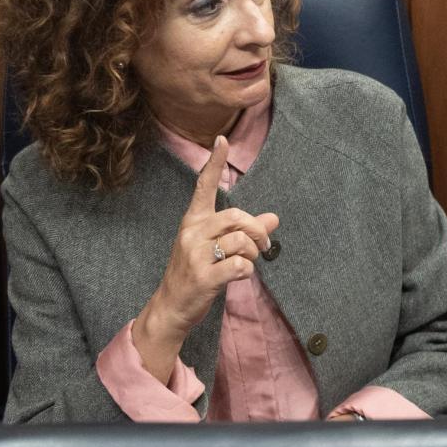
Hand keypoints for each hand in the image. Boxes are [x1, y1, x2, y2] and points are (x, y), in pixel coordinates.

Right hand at [133, 136, 279, 381]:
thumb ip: (245, 232)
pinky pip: (240, 265)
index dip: (214, 164)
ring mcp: (195, 254)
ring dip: (254, 254)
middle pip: (237, 217)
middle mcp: (192, 232)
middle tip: (264, 247)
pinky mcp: (203, 276)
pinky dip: (247, 271)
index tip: (222, 140)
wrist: (171, 307)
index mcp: (194, 221)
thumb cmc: (197, 273)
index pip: (204, 187)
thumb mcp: (217, 249)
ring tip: (246, 263)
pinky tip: (238, 276)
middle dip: (258, 232)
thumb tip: (274, 218)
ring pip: (242, 241)